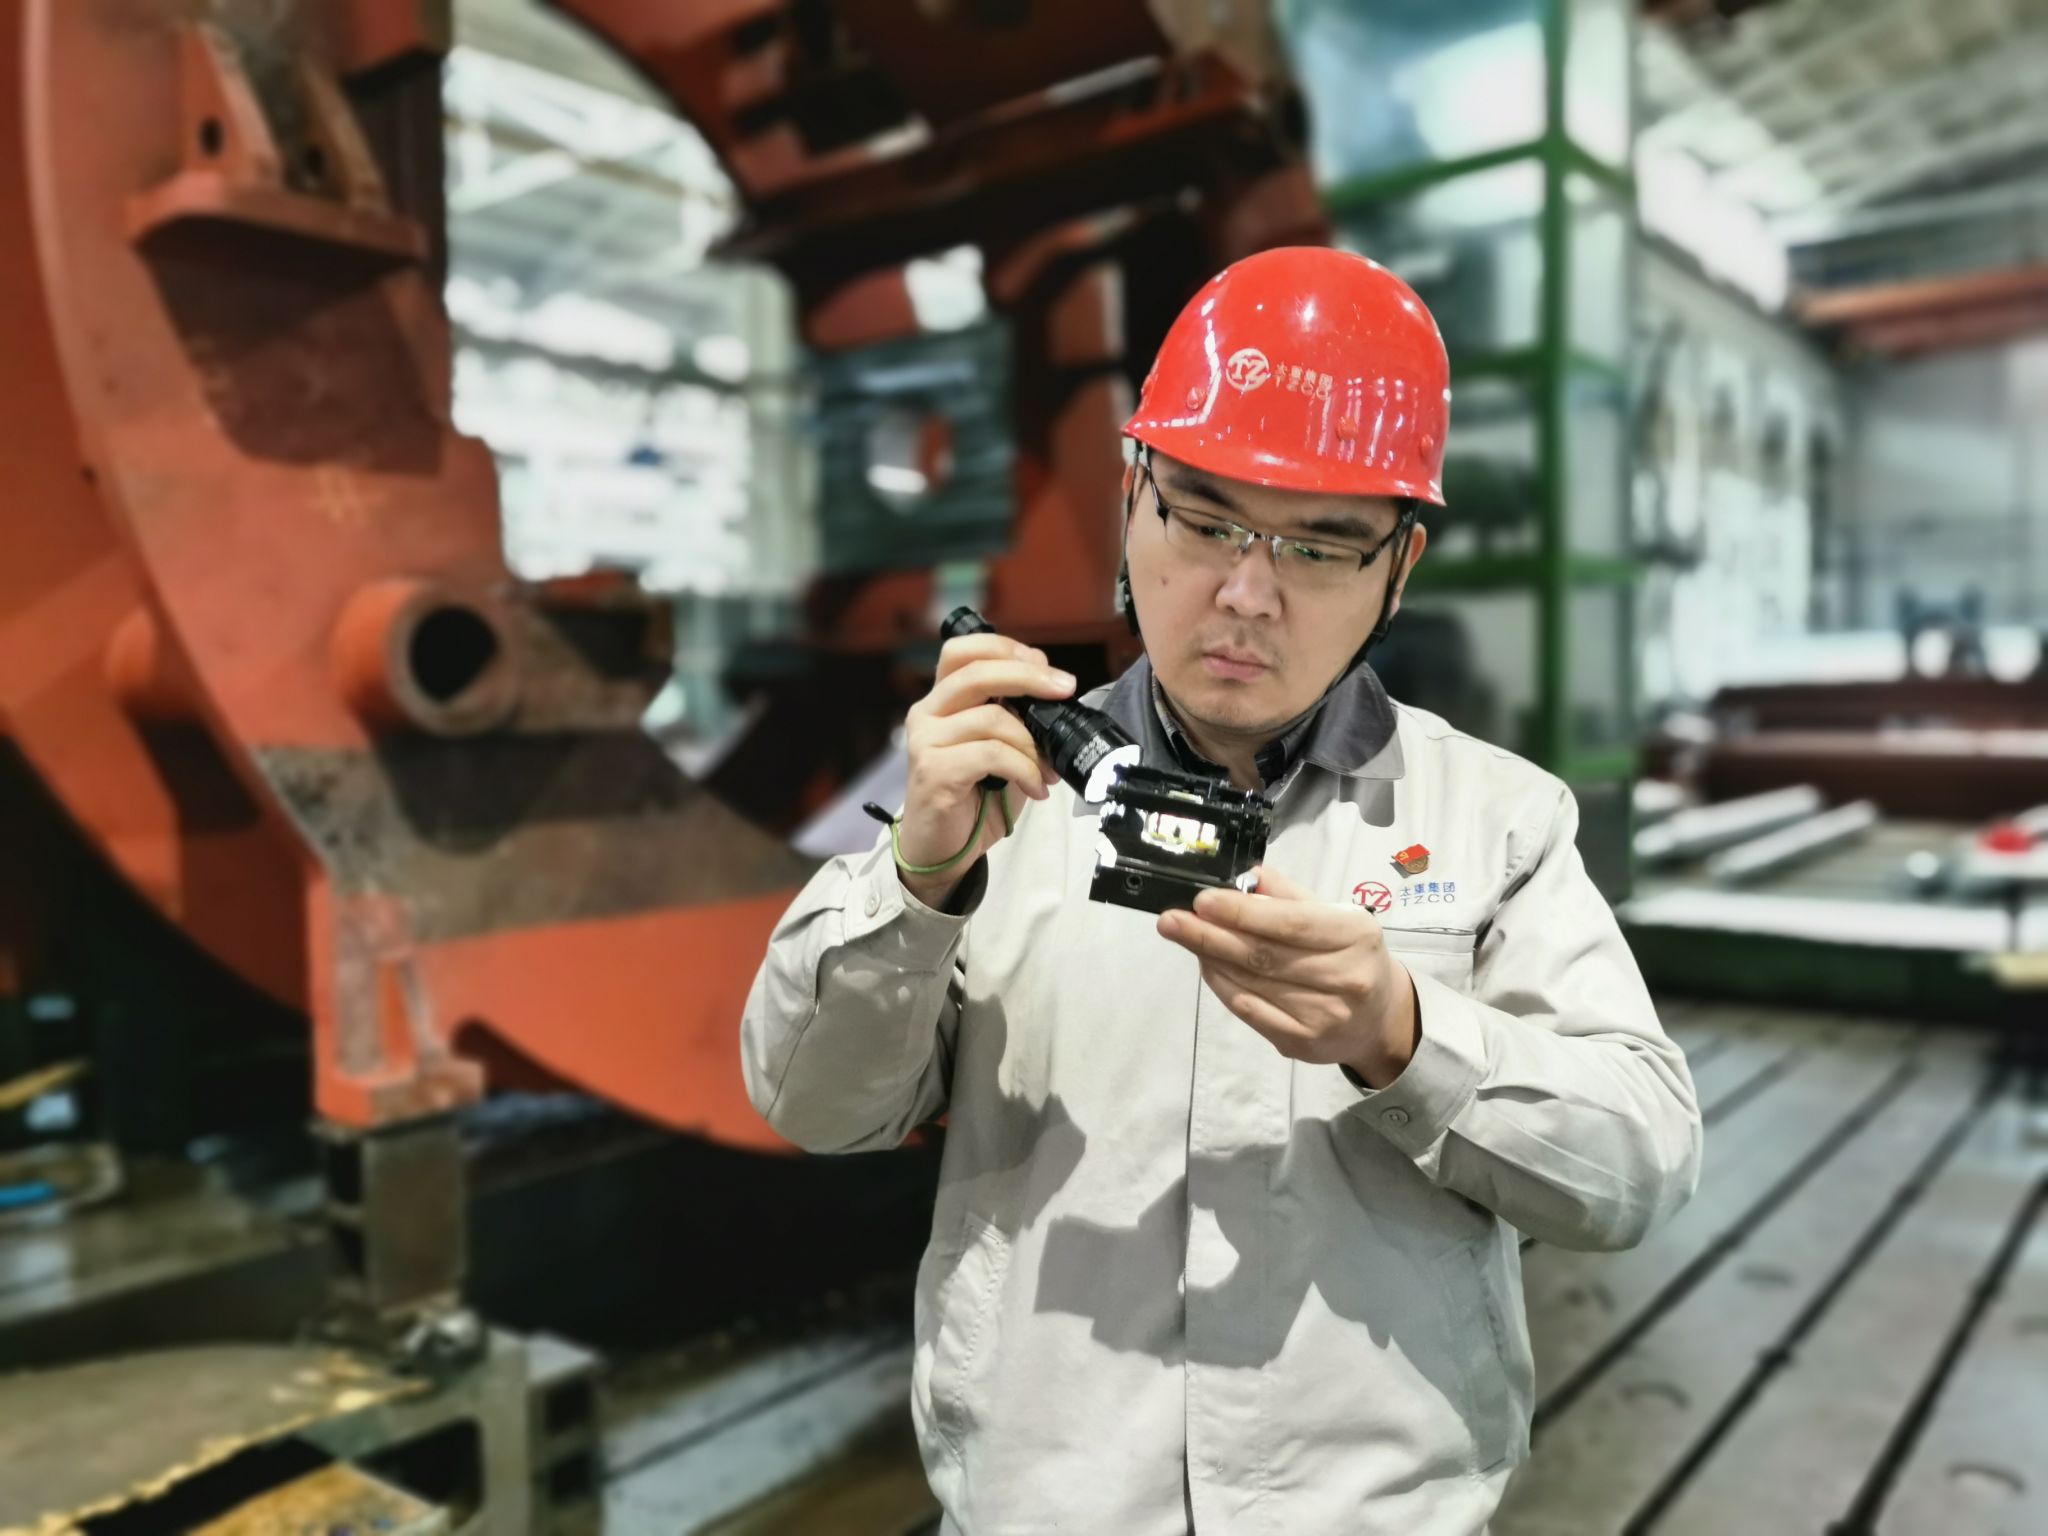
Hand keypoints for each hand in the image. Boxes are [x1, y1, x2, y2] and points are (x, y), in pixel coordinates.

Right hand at [897, 631, 1072, 907]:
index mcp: (943, 699)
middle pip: (977, 672)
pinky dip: (1024, 770)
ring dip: (1032, 744)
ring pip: (992, 719)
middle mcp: (927, 713)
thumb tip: (1055, 688)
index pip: (962, 650)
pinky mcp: (934, 771)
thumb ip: (1016, 716)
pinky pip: (991, 755)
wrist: (944, 849)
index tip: (1045, 667)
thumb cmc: (974, 797)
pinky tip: (1035, 788)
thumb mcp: (1001, 747)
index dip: (1005, 648)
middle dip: (1030, 677)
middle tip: (1065, 691)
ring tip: (1047, 770)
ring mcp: (926, 741)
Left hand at [1155, 866, 1419, 1086]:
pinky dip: (1223, 987)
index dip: (1242, 912)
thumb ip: (1289, 896)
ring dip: (1212, 959)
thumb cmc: (1350, 955)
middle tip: (1172, 920)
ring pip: (1253, 983)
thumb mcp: (1334, 915)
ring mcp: (1324, 1016)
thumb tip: (1245, 878)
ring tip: (1184, 937)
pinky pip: (1251, 1012)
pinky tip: (1206, 967)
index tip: (1202, 901)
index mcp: (1355, 935)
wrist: (1379, 1019)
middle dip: (1211, 935)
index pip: (1291, 923)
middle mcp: (1346, 978)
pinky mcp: (1303, 1043)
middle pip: (1265, 955)